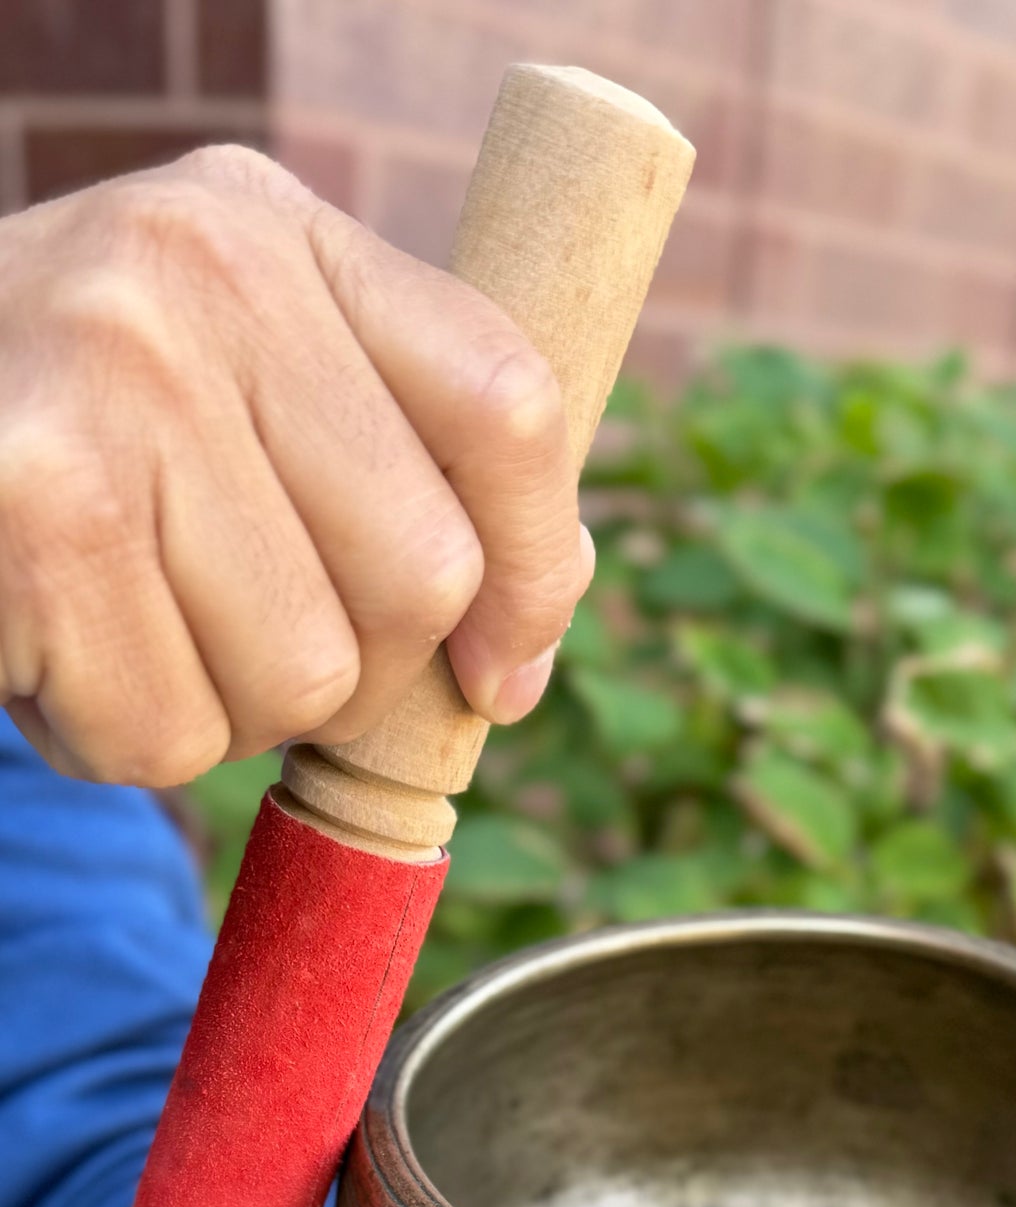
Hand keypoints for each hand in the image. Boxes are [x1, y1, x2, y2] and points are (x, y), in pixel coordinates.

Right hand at [0, 146, 588, 785]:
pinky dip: (122, 734)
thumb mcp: (238, 360)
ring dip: (230, 709)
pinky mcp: (39, 517)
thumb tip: (517, 650)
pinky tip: (64, 649)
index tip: (501, 674)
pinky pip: (172, 733)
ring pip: (304, 678)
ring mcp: (118, 392)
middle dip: (358, 668)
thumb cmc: (81, 419)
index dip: (537, 570)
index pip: (508, 404)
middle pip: (422, 576)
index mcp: (281, 234)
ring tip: (137, 624)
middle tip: (253, 634)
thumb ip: (390, 450)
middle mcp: (206, 283)